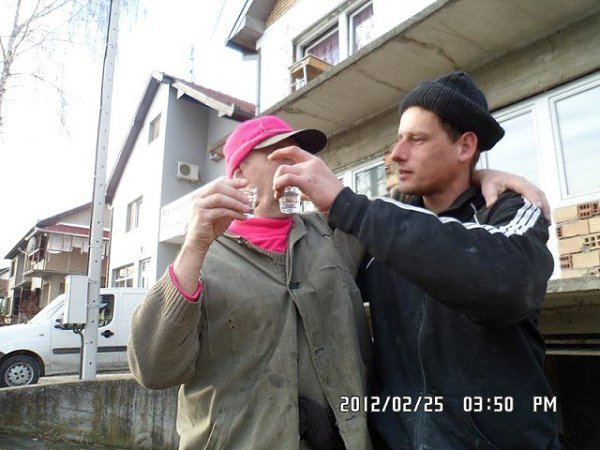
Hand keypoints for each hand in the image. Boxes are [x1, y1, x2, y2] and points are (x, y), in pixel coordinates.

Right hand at [173, 178, 250, 293]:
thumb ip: (231, 204)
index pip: (219, 183)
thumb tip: (247, 199)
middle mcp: (199, 197)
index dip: (233, 182)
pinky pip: (221, 211)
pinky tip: (241, 217)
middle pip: (219, 187)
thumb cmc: (210, 226)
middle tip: (248, 199)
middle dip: (236, 192)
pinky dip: (233, 213)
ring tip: (247, 208)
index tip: (245, 182)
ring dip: (236, 202)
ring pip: (219, 198)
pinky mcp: (202, 216)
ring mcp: (199, 206)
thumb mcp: (223, 212)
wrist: (199, 241)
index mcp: (203, 194)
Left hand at [269, 146, 343, 213]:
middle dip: (276, 178)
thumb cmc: (332, 197)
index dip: (280, 152)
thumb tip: (300, 195)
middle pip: (284, 165)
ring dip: (276, 183)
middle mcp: (311, 163)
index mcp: (314, 161)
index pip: (294, 150)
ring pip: (282, 171)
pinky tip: (279, 194)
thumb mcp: (319, 186)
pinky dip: (279, 185)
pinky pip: (286, 179)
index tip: (271, 157)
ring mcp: (309, 171)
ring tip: (278, 194)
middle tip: (277, 190)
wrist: (342, 202)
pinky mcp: (306, 181)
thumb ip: (308, 187)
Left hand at [474, 169, 550, 220]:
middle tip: (546, 219)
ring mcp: (528, 185)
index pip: (527, 189)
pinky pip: (538, 196)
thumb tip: (491, 205)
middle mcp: (524, 182)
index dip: (533, 198)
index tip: (538, 207)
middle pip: (538, 192)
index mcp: (515, 181)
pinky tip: (543, 216)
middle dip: (544, 205)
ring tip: (548, 220)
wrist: (490, 176)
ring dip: (545, 206)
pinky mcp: (528, 190)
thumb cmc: (490, 182)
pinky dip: (543, 205)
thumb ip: (490, 196)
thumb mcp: (487, 188)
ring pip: (540, 195)